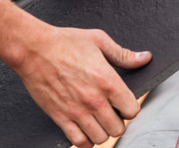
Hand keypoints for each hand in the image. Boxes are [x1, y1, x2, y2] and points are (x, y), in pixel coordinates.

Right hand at [10, 26, 151, 146]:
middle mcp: (94, 99)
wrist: (33, 49)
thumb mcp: (100, 41)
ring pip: (100, 138)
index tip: (124, 103)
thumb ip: (124, 54)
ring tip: (100, 121)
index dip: (131, 108)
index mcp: (108, 81)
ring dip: (103, 131)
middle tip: (112, 113)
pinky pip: (78, 141)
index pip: (132, 110)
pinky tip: (86, 130)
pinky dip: (85, 141)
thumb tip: (144, 58)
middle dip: (118, 121)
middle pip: (118, 128)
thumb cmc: (65, 42)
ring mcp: (76, 111)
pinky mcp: (60, 116)